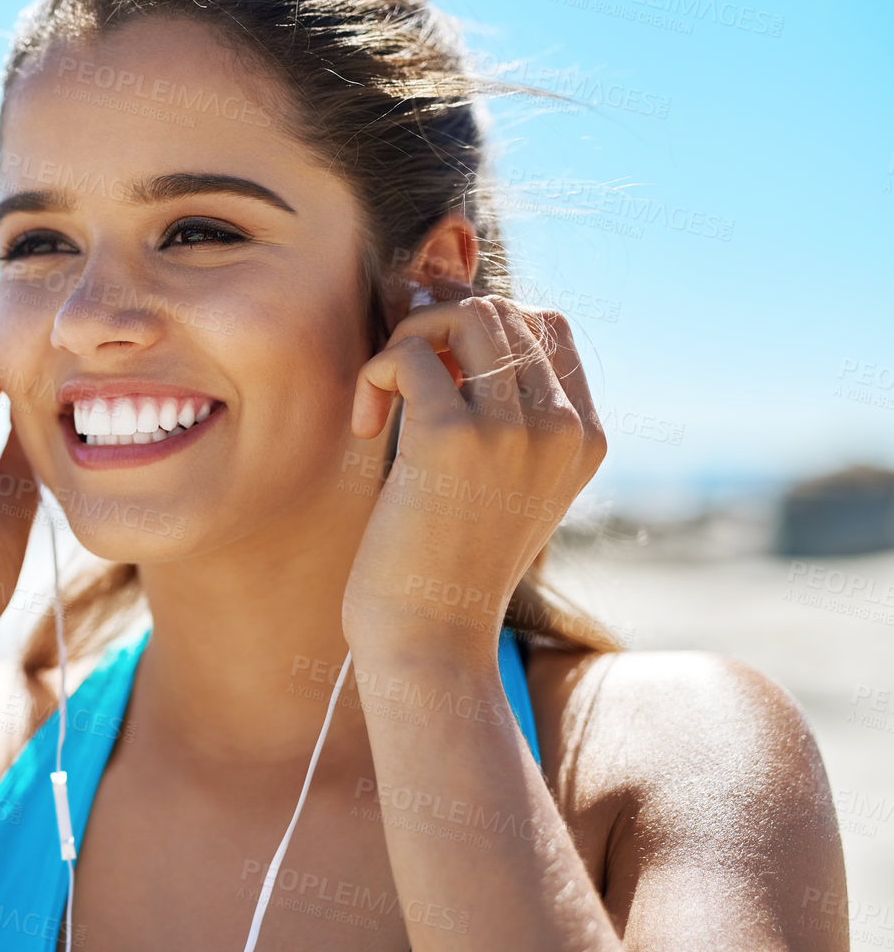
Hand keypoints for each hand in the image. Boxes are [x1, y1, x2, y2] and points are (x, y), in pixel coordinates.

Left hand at [340, 288, 605, 658]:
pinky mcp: (453, 439)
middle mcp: (563, 427)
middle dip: (438, 330)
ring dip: (408, 341)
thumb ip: (507, 414)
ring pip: (463, 315)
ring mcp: (515, 430)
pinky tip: (367, 427)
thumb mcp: (504, 483)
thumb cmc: (448, 564)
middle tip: (402, 389)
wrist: (432, 641)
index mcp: (585, 437)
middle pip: (502, 310)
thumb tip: (455, 324)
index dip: (481, 327)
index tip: (436, 374)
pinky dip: (376, 373)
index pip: (547, 325)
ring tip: (386, 399)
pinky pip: (409, 354)